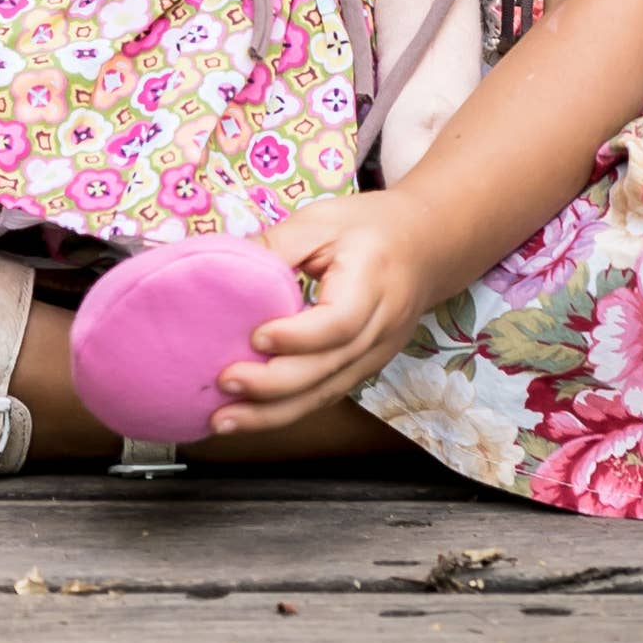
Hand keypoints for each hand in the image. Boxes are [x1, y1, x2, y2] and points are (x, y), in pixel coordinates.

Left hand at [207, 193, 442, 436]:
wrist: (426, 247)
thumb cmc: (369, 229)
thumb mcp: (321, 221)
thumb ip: (275, 245)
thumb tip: (216, 267)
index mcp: (372, 283)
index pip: (339, 322)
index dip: (298, 336)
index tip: (256, 336)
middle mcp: (380, 328)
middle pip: (329, 369)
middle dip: (273, 385)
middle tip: (225, 383)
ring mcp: (375, 355)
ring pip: (325, 394)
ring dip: (272, 413)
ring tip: (224, 420)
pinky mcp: (363, 369)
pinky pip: (324, 395)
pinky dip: (285, 411)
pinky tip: (248, 417)